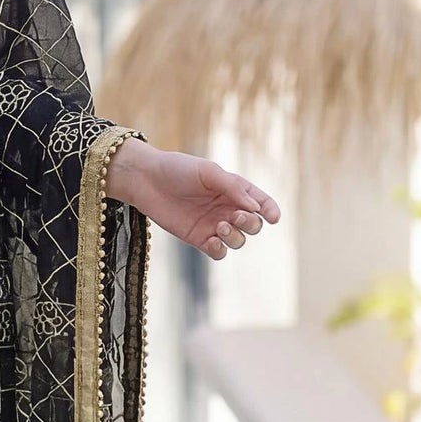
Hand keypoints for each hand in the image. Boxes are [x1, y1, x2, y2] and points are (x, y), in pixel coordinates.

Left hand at [106, 141, 280, 258]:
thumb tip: (255, 208)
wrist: (146, 179)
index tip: (273, 217)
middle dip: (250, 223)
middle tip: (234, 215)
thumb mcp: (209, 172)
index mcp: (234, 189)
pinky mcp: (197, 238)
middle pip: (253, 225)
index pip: (260, 203)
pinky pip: (218, 252)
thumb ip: (233, 188)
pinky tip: (213, 240)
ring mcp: (213, 225)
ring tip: (220, 226)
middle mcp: (226, 208)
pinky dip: (221, 249)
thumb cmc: (177, 169)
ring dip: (235, 236)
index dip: (270, 210)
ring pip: (238, 241)